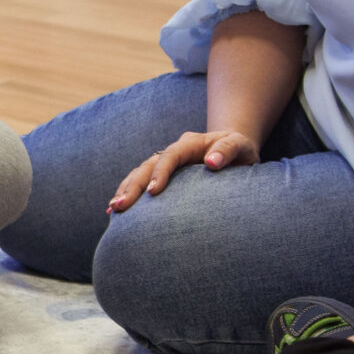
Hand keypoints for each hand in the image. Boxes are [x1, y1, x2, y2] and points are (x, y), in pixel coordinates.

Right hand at [108, 128, 260, 212]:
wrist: (233, 150)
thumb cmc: (240, 151)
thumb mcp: (241, 147)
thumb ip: (228, 151)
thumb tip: (211, 163)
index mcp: (191, 143)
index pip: (170, 155)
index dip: (160, 173)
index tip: (152, 192)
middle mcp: (174, 151)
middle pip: (147, 165)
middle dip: (132, 185)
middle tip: (121, 205)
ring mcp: (165, 163)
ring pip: (139, 173)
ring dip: (125, 190)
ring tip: (113, 209)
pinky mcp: (162, 175)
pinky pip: (141, 182)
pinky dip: (128, 193)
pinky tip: (114, 210)